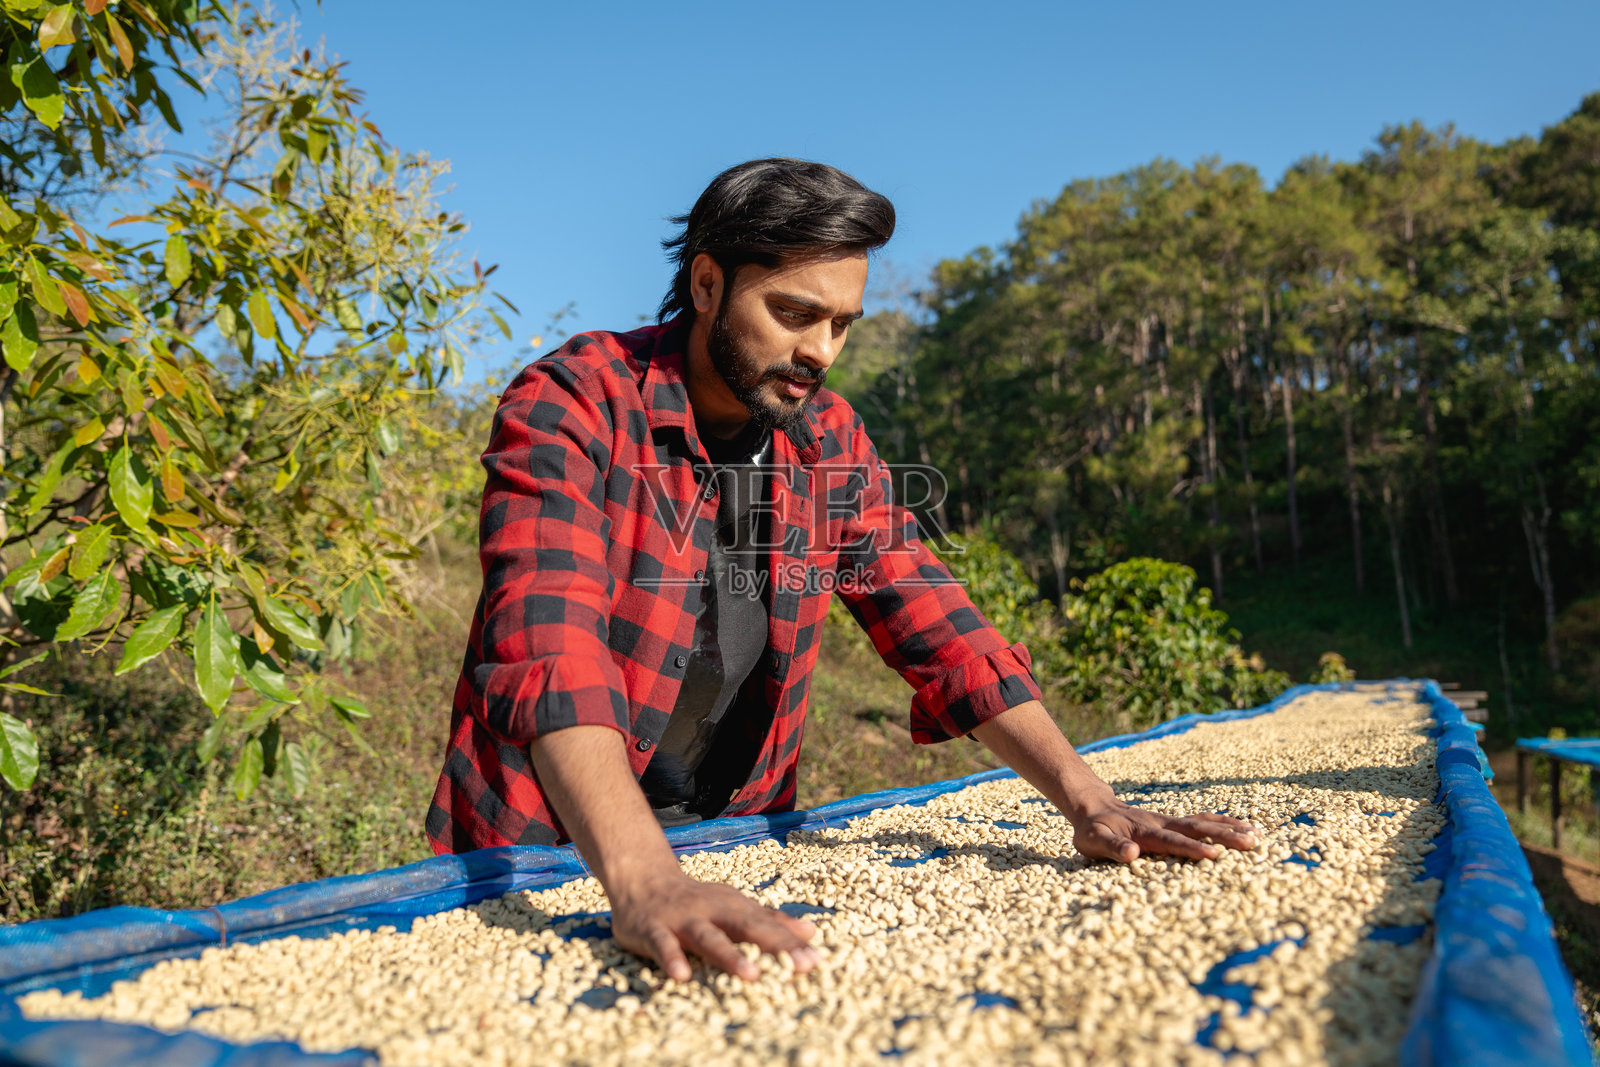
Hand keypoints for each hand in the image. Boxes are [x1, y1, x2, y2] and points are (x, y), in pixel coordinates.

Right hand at [609, 868, 821, 981]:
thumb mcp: (734, 906)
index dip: (791, 944)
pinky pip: (663, 945)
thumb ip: (770, 920)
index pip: (768, 926)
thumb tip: (811, 931)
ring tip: (751, 974)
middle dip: (774, 946)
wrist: (642, 879)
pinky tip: (681, 976)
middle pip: (746, 928)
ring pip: (708, 937)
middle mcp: (712, 911)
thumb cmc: (696, 901)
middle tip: (800, 966)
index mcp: (734, 907)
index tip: (816, 961)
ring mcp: (682, 920)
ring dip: (729, 955)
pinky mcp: (654, 930)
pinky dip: (672, 959)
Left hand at [1071, 800, 1259, 862]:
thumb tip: (1132, 853)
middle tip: (1252, 843)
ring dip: (1230, 828)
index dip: (1192, 849)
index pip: (1172, 841)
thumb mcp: (1092, 841)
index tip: (1215, 856)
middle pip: (1197, 828)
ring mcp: (1169, 820)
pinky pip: (1201, 820)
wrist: (1094, 807)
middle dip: (1225, 836)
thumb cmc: (1092, 830)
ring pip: (1204, 822)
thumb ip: (1111, 847)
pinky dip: (1222, 822)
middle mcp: (1162, 823)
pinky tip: (1242, 826)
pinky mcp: (1173, 821)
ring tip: (1258, 835)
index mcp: (1144, 831)